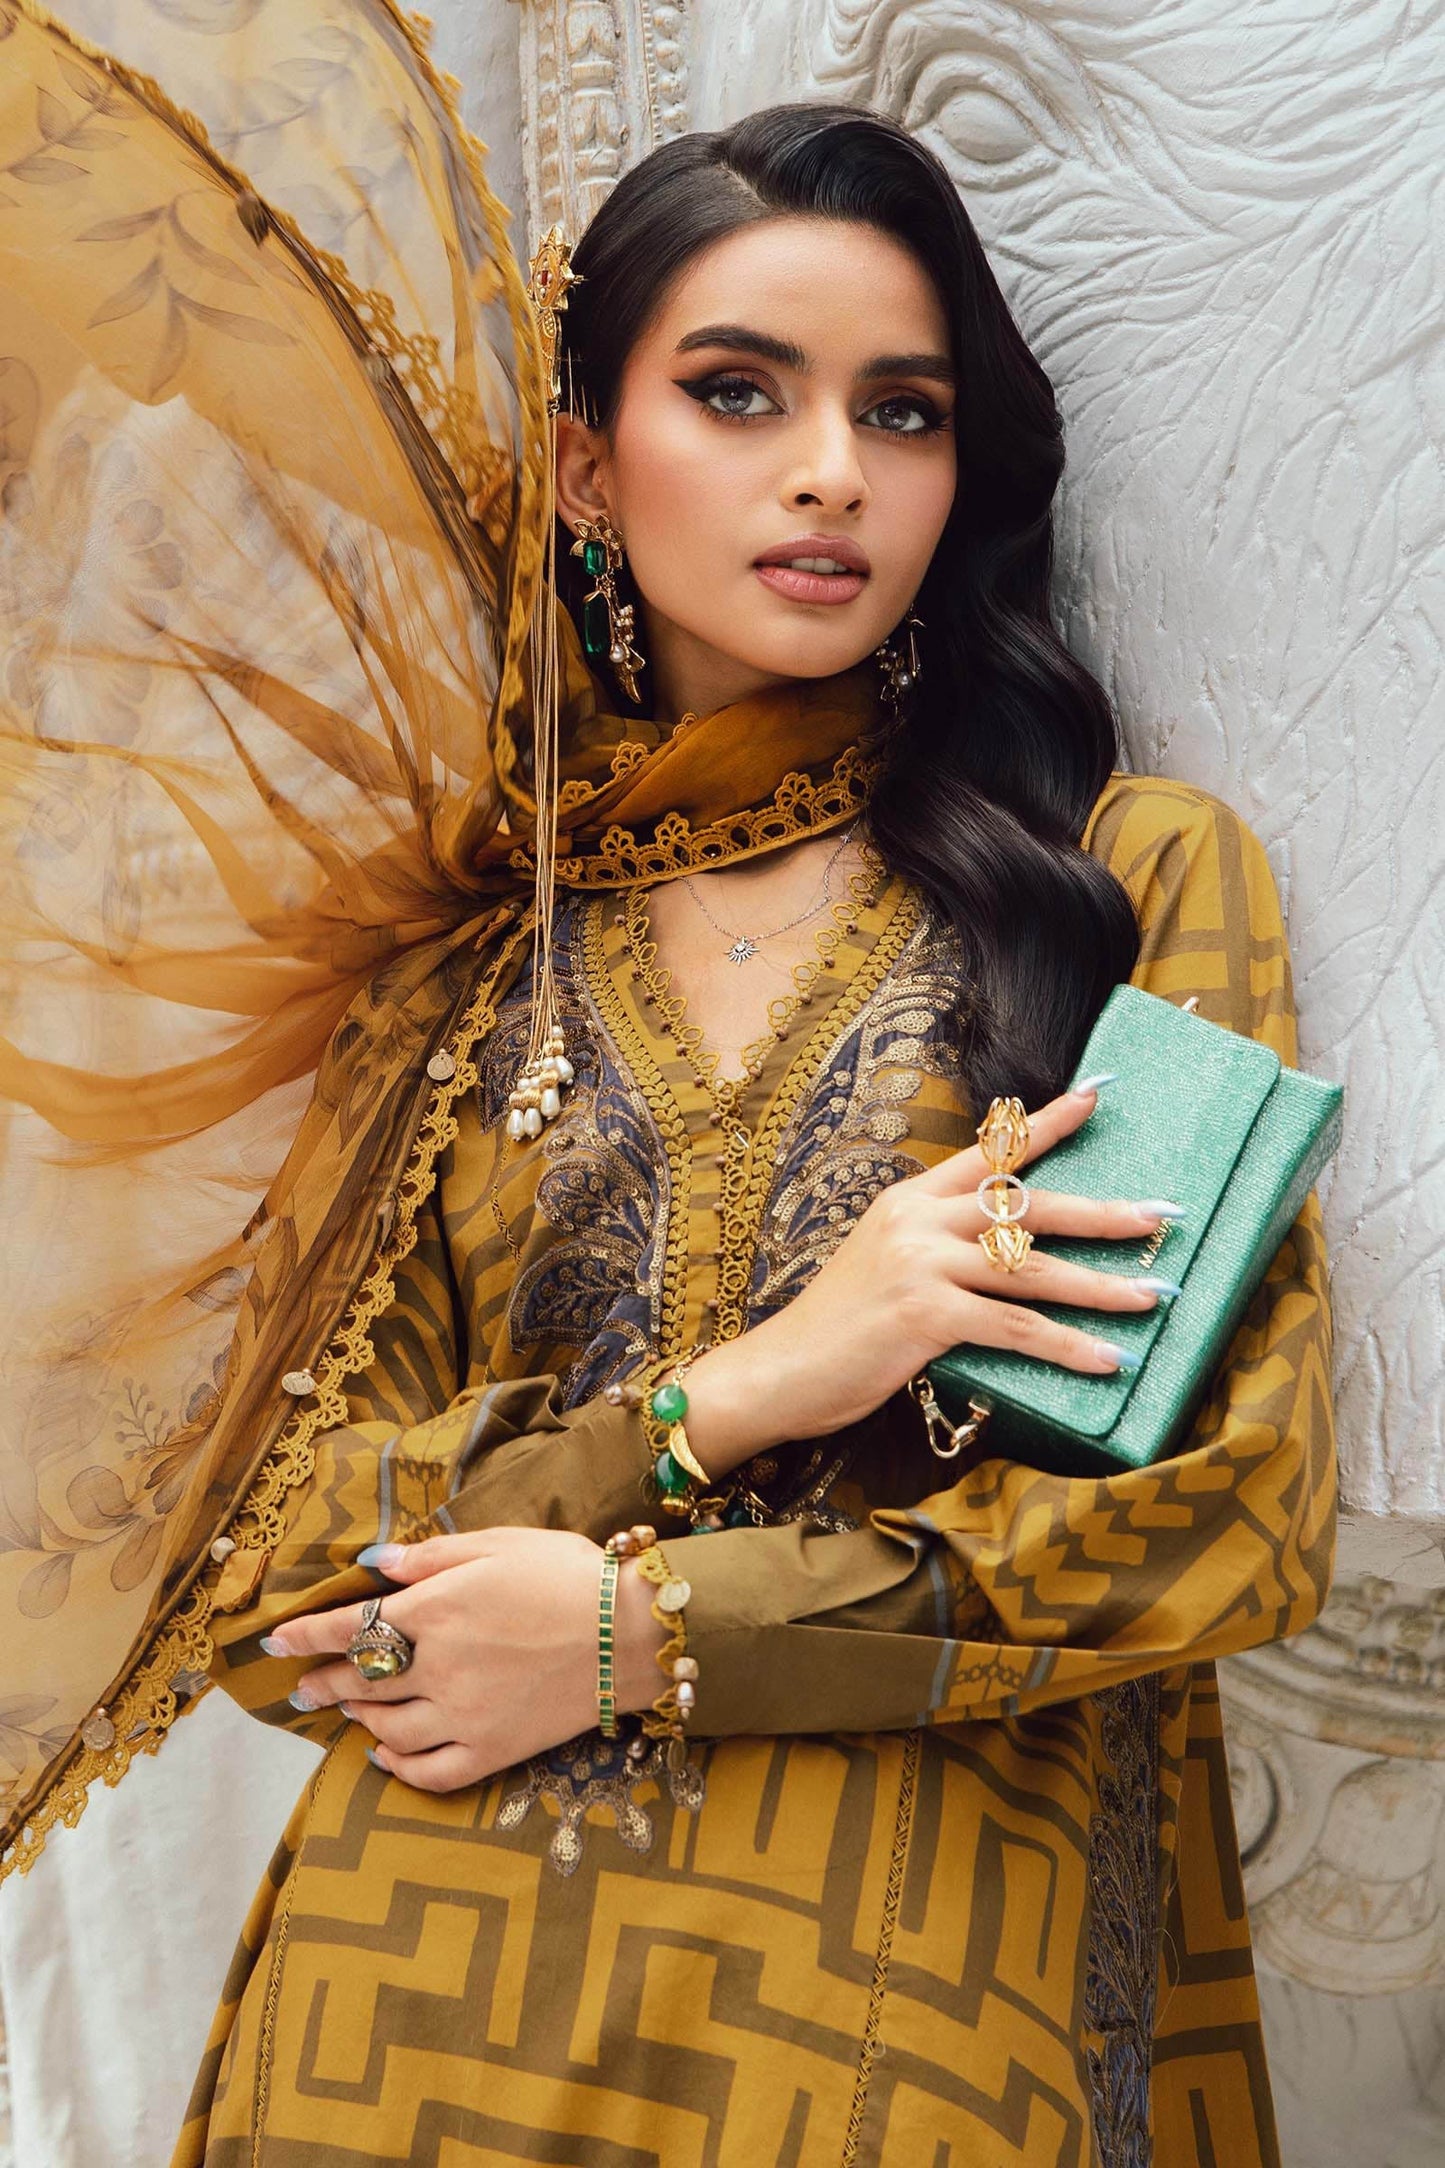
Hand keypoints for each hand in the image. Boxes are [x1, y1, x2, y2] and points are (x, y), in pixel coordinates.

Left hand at [258, 1528, 665, 1792]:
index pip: (351, 1626)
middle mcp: (440, 1666)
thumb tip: (376, 1563)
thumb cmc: (568, 1575)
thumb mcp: (499, 1544)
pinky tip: (385, 1756)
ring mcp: (465, 1716)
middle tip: (301, 1687)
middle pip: (361, 1680)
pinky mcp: (493, 1751)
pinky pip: (430, 1771)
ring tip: (347, 1712)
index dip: (307, 1635)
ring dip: (358, 1719)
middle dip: (324, 1681)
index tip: (276, 1642)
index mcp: (437, 1609)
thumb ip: (432, 1556)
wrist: (633, 1633)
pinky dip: (398, 1768)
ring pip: (388, 1728)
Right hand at [683, 1080, 1182, 1466]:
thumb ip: (941, 1250)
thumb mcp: (888, 1265)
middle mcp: (919, 1219)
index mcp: (911, 1199)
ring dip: (1100, 1286)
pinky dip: (1066, 1345)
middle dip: (1102, 1213)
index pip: (989, 1153)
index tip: (1097, 1096)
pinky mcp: (925, 1314)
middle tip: (1159, 1215)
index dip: (1046, 1124)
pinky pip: (1014, 1327)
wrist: (781, 1370)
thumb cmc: (841, 1327)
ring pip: (1032, 1268)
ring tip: (1150, 1296)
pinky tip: (1105, 1358)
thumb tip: (1012, 1258)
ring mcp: (922, 1263)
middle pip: (1028, 1205)